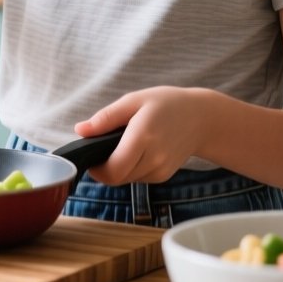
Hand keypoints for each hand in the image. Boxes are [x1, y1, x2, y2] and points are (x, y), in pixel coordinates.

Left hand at [74, 87, 209, 185]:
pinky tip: (138, 151)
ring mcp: (160, 170)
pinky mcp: (163, 176)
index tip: (91, 157)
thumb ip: (106, 118)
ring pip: (126, 180)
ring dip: (118, 168)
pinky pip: (138, 178)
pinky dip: (131, 169)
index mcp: (143, 137)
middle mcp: (153, 158)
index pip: (112, 170)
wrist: (202, 118)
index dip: (96, 169)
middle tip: (103, 149)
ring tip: (124, 145)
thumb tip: (80, 130)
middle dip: (104, 168)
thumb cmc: (166, 104)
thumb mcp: (134, 101)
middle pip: (117, 178)